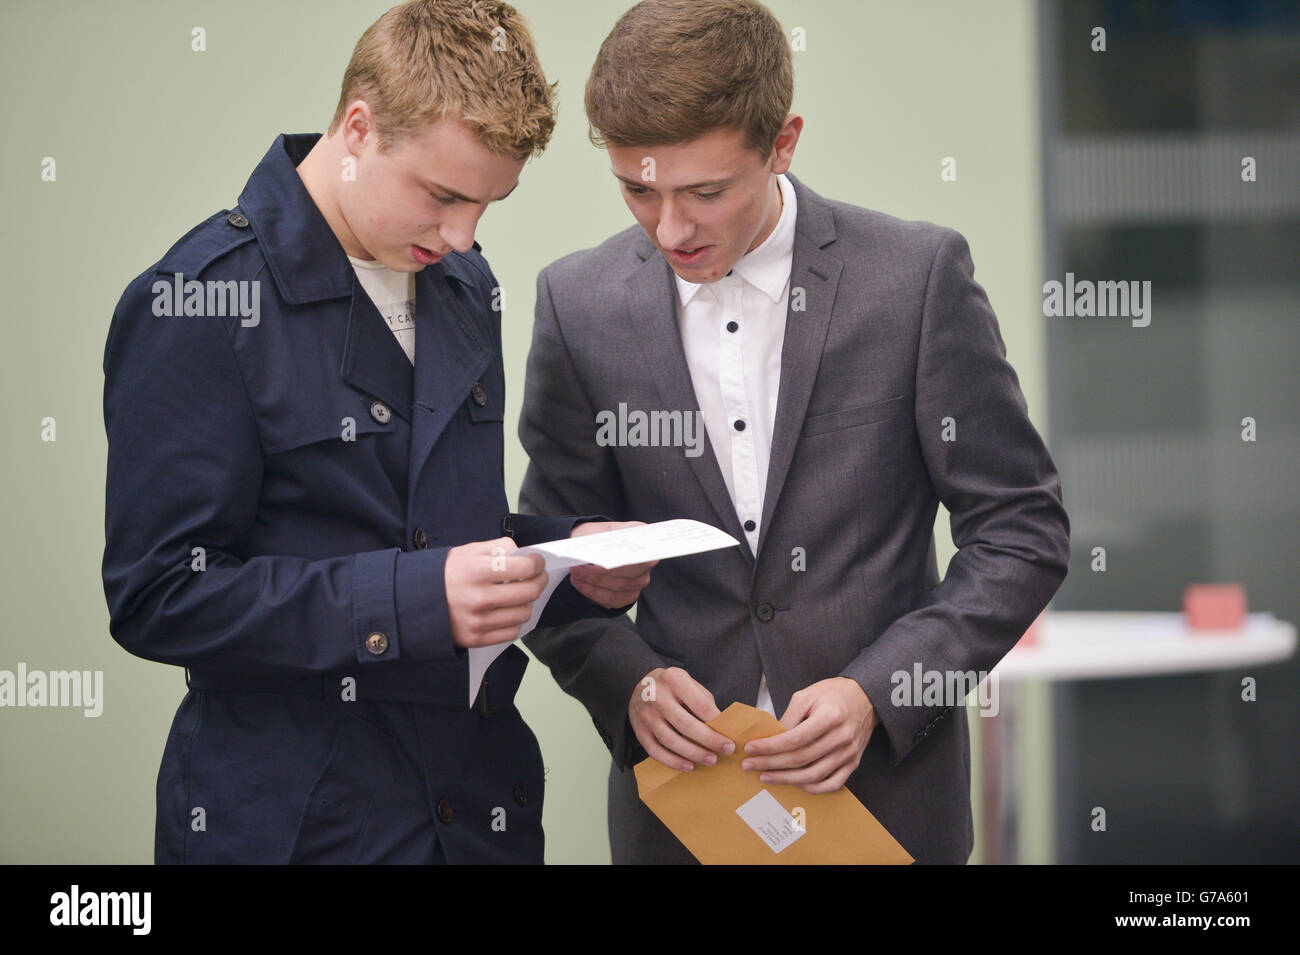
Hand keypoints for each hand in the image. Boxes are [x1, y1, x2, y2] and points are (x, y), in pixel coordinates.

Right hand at [444, 537, 545, 647]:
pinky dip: (515, 621)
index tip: (537, 561)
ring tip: (519, 594)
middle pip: (529, 592)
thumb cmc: (446, 573)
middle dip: (540, 581)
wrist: (415, 601)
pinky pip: (511, 632)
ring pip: (524, 613)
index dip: (537, 563)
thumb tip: (524, 555)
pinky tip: (508, 611)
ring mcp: (478, 621)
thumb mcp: (468, 551)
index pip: (524, 568)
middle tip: (538, 576)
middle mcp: (479, 598)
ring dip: (527, 602)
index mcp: (477, 571)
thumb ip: (499, 548)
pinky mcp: (476, 639)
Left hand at [567, 521, 657, 608]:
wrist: (593, 546)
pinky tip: (580, 584)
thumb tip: (593, 551)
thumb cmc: (598, 536)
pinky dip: (593, 592)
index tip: (604, 562)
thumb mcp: (597, 529)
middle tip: (579, 568)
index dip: (624, 558)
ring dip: (593, 583)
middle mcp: (647, 562)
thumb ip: (598, 538)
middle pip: (628, 573)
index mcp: (644, 539)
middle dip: (600, 573)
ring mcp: (639, 581)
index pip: (640, 551)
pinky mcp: (628, 596)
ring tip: (575, 574)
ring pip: (617, 588)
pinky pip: (611, 599)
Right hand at [629, 666, 734, 771]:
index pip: (700, 705)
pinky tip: (688, 766)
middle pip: (685, 724)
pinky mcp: (639, 730)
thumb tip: (721, 728)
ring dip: (693, 753)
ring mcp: (645, 714)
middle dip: (709, 740)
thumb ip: (703, 702)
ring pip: (670, 740)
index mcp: (673, 679)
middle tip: (726, 749)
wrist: (641, 685)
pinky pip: (655, 751)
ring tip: (710, 760)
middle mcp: (656, 696)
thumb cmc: (673, 687)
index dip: (717, 722)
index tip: (729, 735)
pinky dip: (672, 761)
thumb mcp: (689, 683)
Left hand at [741, 677, 876, 793]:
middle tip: (749, 765)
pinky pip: (832, 784)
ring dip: (785, 779)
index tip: (750, 748)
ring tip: (766, 776)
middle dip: (770, 764)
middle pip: (800, 759)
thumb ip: (789, 717)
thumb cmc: (833, 694)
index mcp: (830, 716)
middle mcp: (842, 737)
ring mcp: (849, 753)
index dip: (770, 746)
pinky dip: (811, 788)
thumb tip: (770, 738)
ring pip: (813, 775)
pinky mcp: (853, 763)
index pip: (794, 738)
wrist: (865, 698)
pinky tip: (794, 784)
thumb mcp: (807, 695)